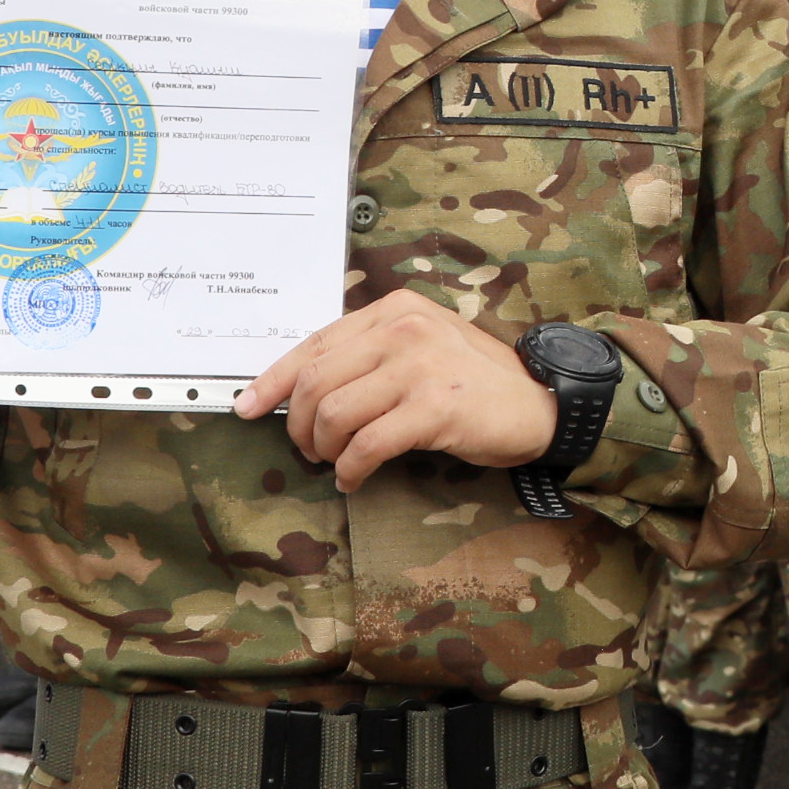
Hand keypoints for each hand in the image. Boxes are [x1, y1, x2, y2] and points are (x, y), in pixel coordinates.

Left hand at [238, 290, 561, 490]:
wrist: (541, 403)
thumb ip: (370, 356)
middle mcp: (403, 330)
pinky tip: (355, 478)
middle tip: (306, 449)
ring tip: (334, 463)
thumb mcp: (422, 348)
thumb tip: (301, 391)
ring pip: (333, 413)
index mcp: (395, 310)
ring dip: (323, 449)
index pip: (314, 344)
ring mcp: (419, 366)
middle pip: (315, 381)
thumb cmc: (477, 382)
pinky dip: (350, 469)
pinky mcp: (434, 406)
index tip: (247, 406)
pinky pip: (367, 445)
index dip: (272, 380)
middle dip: (297, 424)